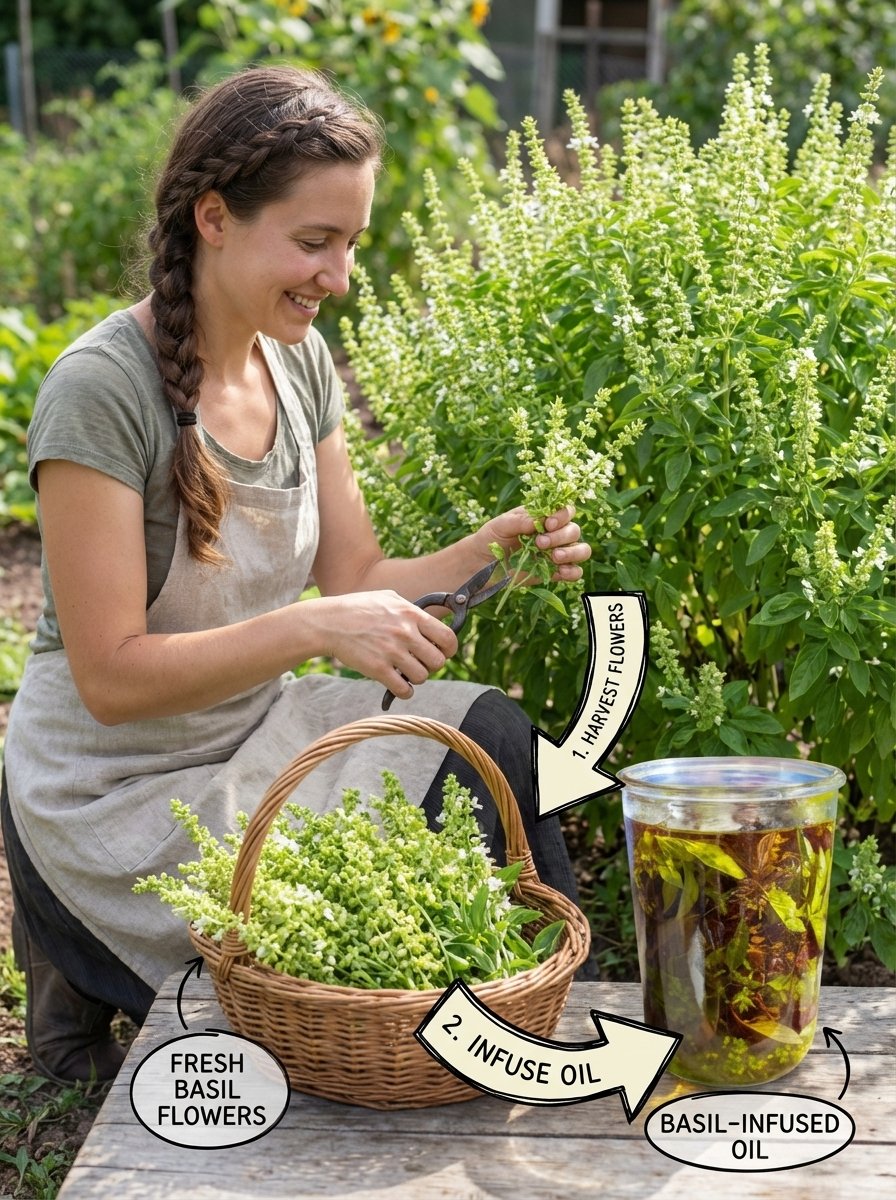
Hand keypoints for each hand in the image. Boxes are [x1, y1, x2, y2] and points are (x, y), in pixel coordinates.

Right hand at [321, 590, 458, 699]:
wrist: (328, 623)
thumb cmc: (357, 608)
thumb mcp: (387, 597)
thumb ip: (409, 608)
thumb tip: (429, 617)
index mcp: (411, 614)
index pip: (447, 637)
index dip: (449, 649)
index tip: (443, 652)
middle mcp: (405, 633)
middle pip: (438, 661)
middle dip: (432, 665)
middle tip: (421, 663)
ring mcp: (392, 652)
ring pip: (422, 677)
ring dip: (416, 677)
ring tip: (406, 672)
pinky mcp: (378, 669)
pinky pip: (404, 689)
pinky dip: (404, 691)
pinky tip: (398, 685)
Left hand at [480, 504, 590, 583]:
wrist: (482, 562)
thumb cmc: (492, 537)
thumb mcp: (502, 524)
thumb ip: (522, 520)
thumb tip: (541, 519)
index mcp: (544, 516)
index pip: (566, 510)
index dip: (562, 516)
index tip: (548, 523)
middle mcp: (555, 533)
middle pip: (574, 530)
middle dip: (560, 536)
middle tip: (540, 543)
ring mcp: (557, 553)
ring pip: (582, 550)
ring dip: (572, 552)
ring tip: (553, 557)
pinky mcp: (555, 572)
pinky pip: (575, 572)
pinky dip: (573, 571)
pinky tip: (561, 571)